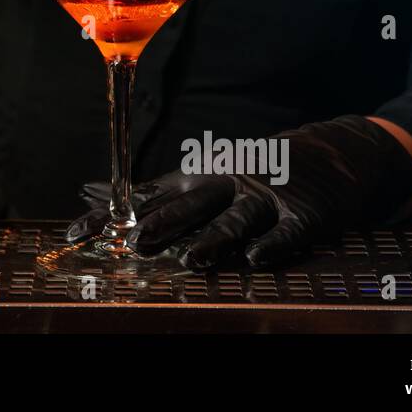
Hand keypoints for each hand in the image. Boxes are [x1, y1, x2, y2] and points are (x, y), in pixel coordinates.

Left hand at [66, 116, 411, 268]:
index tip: (78, 229)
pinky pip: (287, 231)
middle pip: (189, 204)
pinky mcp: (304, 212)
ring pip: (235, 218)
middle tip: (134, 242)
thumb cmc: (254, 169)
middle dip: (161, 223)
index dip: (114, 212)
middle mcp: (228, 181)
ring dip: (214, 239)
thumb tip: (94, 193)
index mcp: (200, 175)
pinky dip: (273, 244)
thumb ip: (157, 191)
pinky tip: (257, 258)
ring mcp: (267, 196)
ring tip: (191, 260)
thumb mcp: (205, 173)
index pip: (148, 194)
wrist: (332, 151)